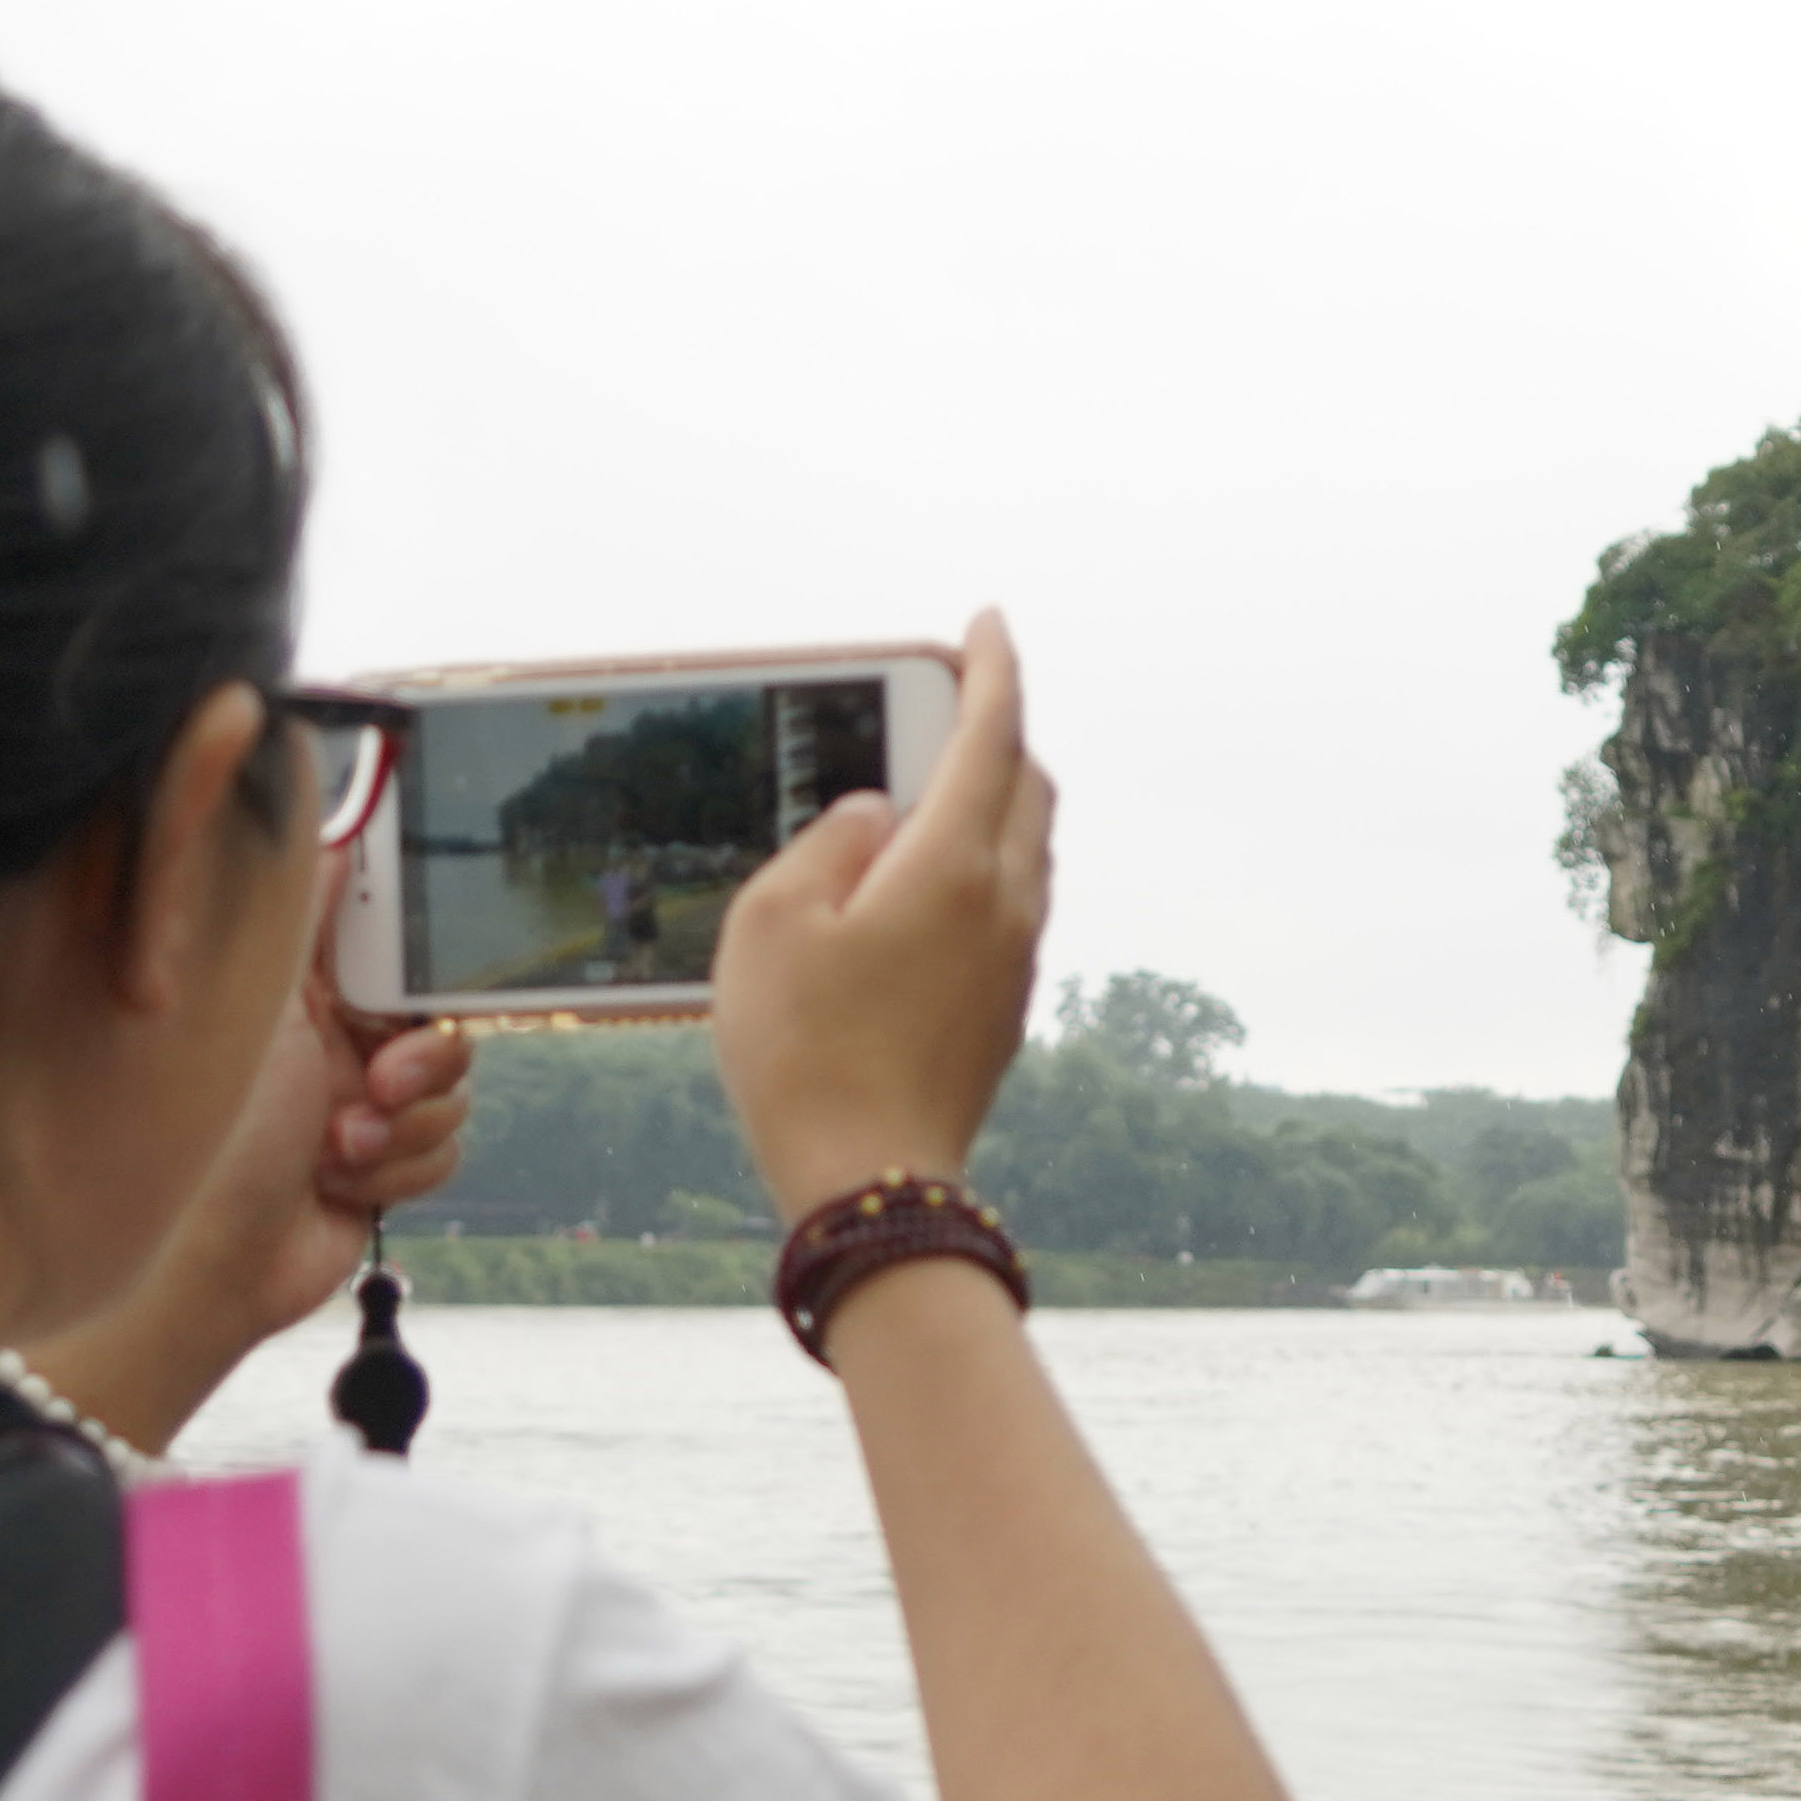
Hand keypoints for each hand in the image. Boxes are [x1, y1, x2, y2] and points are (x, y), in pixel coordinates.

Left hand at [26, 862, 473, 1451]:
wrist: (198, 1265)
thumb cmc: (199, 1132)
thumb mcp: (248, 998)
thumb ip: (291, 907)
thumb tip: (323, 814)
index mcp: (295, 979)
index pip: (390, 932)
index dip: (418, 950)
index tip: (419, 970)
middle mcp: (329, 1032)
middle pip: (439, 1010)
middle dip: (423, 1053)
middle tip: (379, 1076)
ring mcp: (358, 1098)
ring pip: (453, 1085)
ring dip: (406, 1121)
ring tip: (338, 1144)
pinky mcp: (380, 1161)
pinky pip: (446, 1146)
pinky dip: (403, 1168)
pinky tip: (340, 1180)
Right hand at [713, 611, 1052, 1216]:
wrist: (870, 1177)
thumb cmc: (804, 1053)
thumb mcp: (772, 926)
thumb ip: (827, 844)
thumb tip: (879, 813)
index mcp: (953, 865)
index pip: (994, 733)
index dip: (992, 668)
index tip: (987, 623)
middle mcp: (1006, 901)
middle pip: (1028, 782)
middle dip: (996, 728)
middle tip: (943, 699)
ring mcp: (1016, 957)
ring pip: (1027, 843)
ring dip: (993, 796)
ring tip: (929, 784)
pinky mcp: (1008, 1003)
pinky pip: (1012, 900)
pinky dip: (984, 858)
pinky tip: (925, 878)